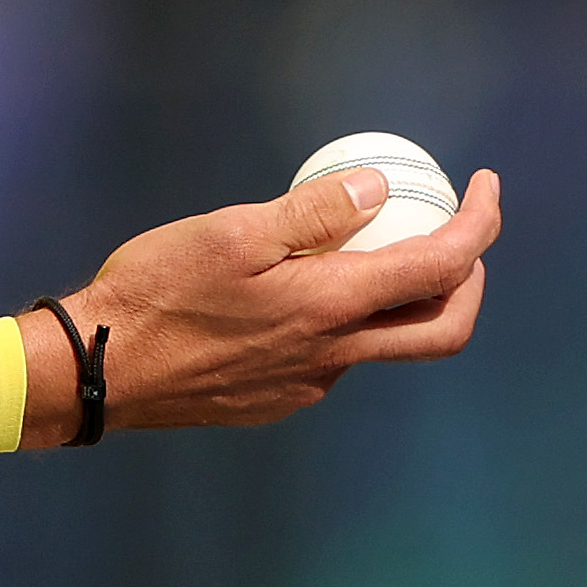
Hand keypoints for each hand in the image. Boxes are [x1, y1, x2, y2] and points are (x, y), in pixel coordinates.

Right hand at [15, 166, 499, 448]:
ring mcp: (309, 384)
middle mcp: (334, 355)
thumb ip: (312, 212)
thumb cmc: (158, 292)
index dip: (480, 225)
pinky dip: (343, 319)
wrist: (101, 369)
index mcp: (331, 307)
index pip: (442, 268)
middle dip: (469, 280)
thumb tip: (376, 190)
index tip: (484, 187)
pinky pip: (335, 357)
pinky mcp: (279, 400)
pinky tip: (297, 290)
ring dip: (396, 298)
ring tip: (362, 246)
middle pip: (441, 329)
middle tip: (457, 233)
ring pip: (382, 343)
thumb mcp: (233, 231)